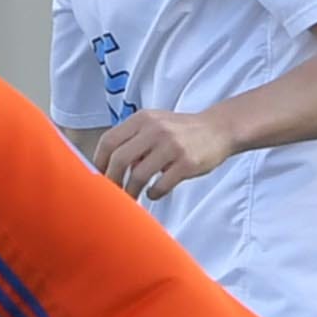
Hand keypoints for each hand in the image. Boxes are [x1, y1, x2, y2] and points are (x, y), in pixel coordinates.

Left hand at [95, 107, 234, 200]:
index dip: (98, 162)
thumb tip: (107, 169)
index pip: (108, 141)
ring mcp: (171, 145)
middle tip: (111, 194)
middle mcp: (155, 129)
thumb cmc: (180, 132)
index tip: (97, 178)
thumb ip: (132, 141)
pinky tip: (153, 193)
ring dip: (131, 191)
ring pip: (138, 175)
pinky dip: (153, 193)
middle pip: (119, 159)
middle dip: (111, 181)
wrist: (218, 129)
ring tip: (131, 198)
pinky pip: (161, 185)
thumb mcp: (154, 125)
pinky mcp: (186, 162)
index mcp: (142, 119)